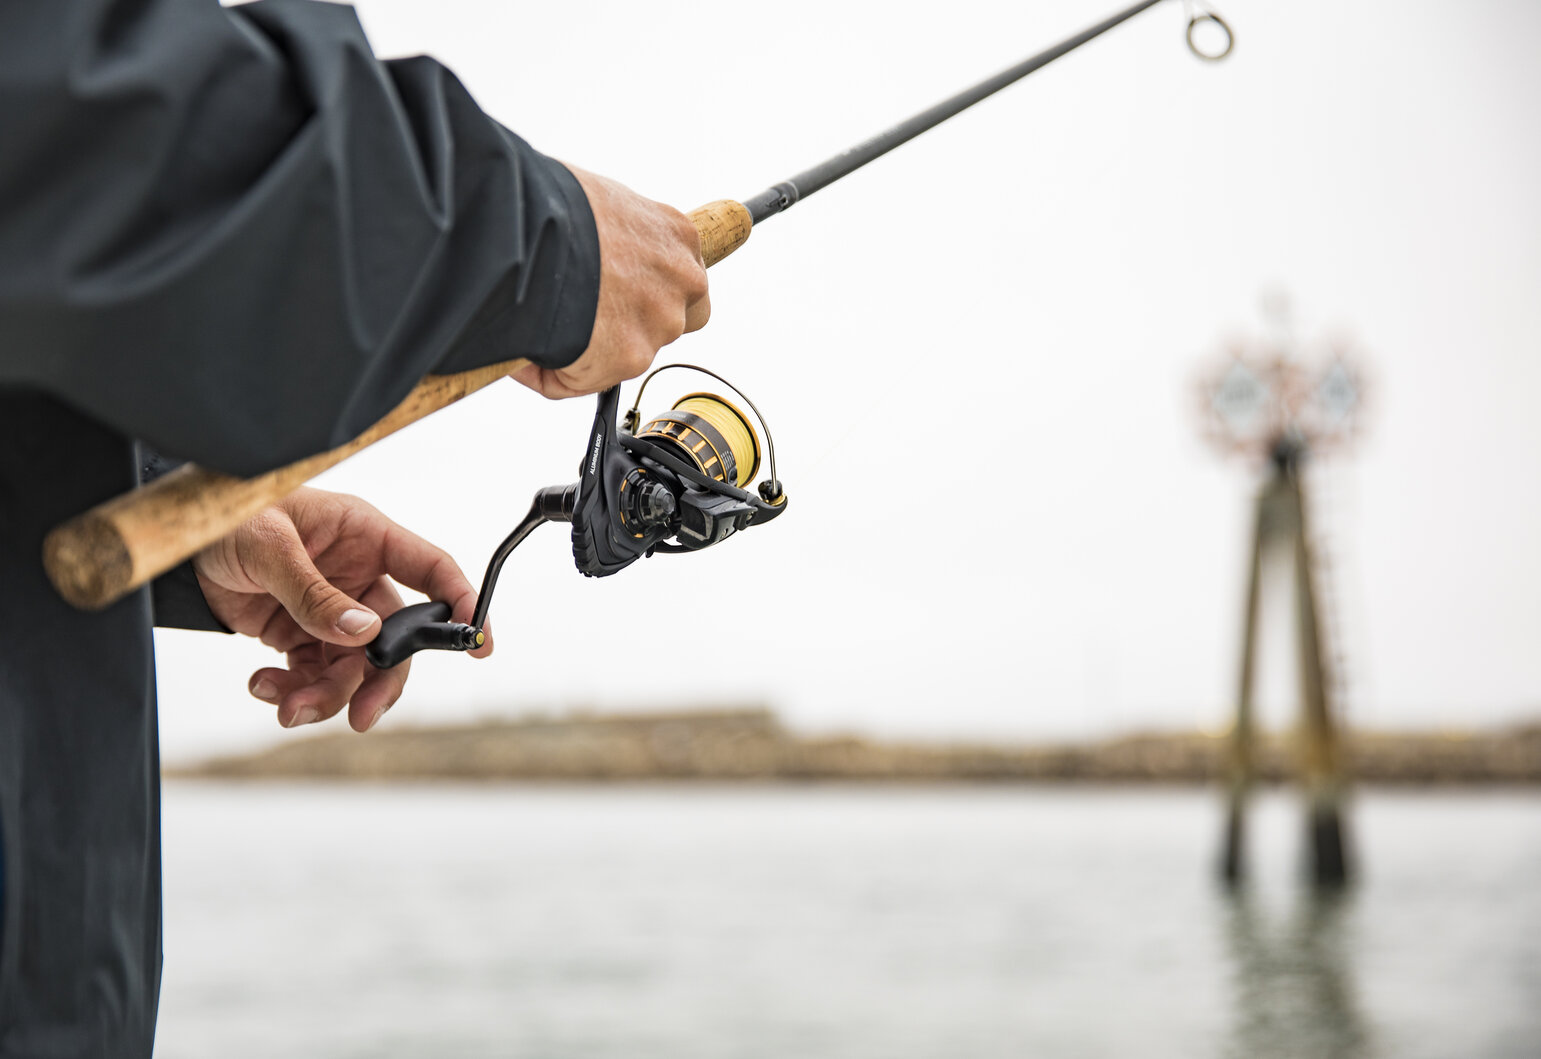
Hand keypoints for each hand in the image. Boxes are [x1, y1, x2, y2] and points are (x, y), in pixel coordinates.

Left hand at [193, 488, 488, 731]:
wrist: (176, 542)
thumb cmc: (229, 517)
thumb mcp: (268, 547)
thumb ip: (314, 593)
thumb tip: (363, 633)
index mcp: (365, 536)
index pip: (430, 568)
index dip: (460, 602)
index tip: (477, 642)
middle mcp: (357, 575)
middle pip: (396, 638)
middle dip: (380, 681)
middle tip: (361, 715)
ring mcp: (332, 608)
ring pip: (353, 667)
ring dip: (325, 695)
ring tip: (285, 707)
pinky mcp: (301, 633)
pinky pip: (314, 675)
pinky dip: (293, 690)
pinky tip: (263, 685)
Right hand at [510, 166, 709, 398]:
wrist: (531, 230)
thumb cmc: (554, 203)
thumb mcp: (599, 202)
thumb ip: (615, 237)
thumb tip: (589, 259)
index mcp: (676, 235)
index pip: (683, 278)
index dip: (648, 288)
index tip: (621, 291)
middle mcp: (682, 281)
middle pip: (671, 320)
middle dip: (633, 324)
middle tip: (588, 315)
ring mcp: (660, 324)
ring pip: (628, 354)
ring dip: (592, 350)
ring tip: (546, 325)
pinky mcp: (629, 359)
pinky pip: (584, 380)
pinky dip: (554, 373)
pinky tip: (528, 350)